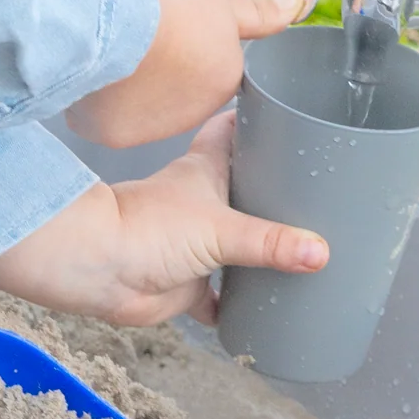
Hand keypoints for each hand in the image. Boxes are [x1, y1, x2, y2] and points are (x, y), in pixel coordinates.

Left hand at [0, 112, 326, 324]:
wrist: (99, 269)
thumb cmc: (149, 228)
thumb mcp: (220, 228)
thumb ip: (270, 241)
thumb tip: (320, 251)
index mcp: (206, 170)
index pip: (233, 128)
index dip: (256, 117)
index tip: (288, 110)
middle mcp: (202, 201)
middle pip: (241, 185)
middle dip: (270, 188)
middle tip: (314, 189)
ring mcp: (194, 241)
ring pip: (234, 240)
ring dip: (258, 246)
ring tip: (302, 247)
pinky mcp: (187, 281)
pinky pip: (217, 295)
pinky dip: (235, 303)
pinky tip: (263, 309)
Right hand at [67, 0, 303, 149]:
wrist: (115, 29)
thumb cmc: (166, 11)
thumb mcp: (219, 5)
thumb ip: (257, 15)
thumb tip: (296, 5)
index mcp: (223, 79)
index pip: (210, 70)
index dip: (190, 49)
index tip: (175, 36)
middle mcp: (194, 113)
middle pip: (176, 91)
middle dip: (161, 71)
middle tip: (146, 41)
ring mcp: (155, 128)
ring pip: (142, 107)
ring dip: (134, 88)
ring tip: (122, 54)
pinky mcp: (119, 136)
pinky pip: (111, 119)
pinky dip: (104, 102)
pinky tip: (101, 77)